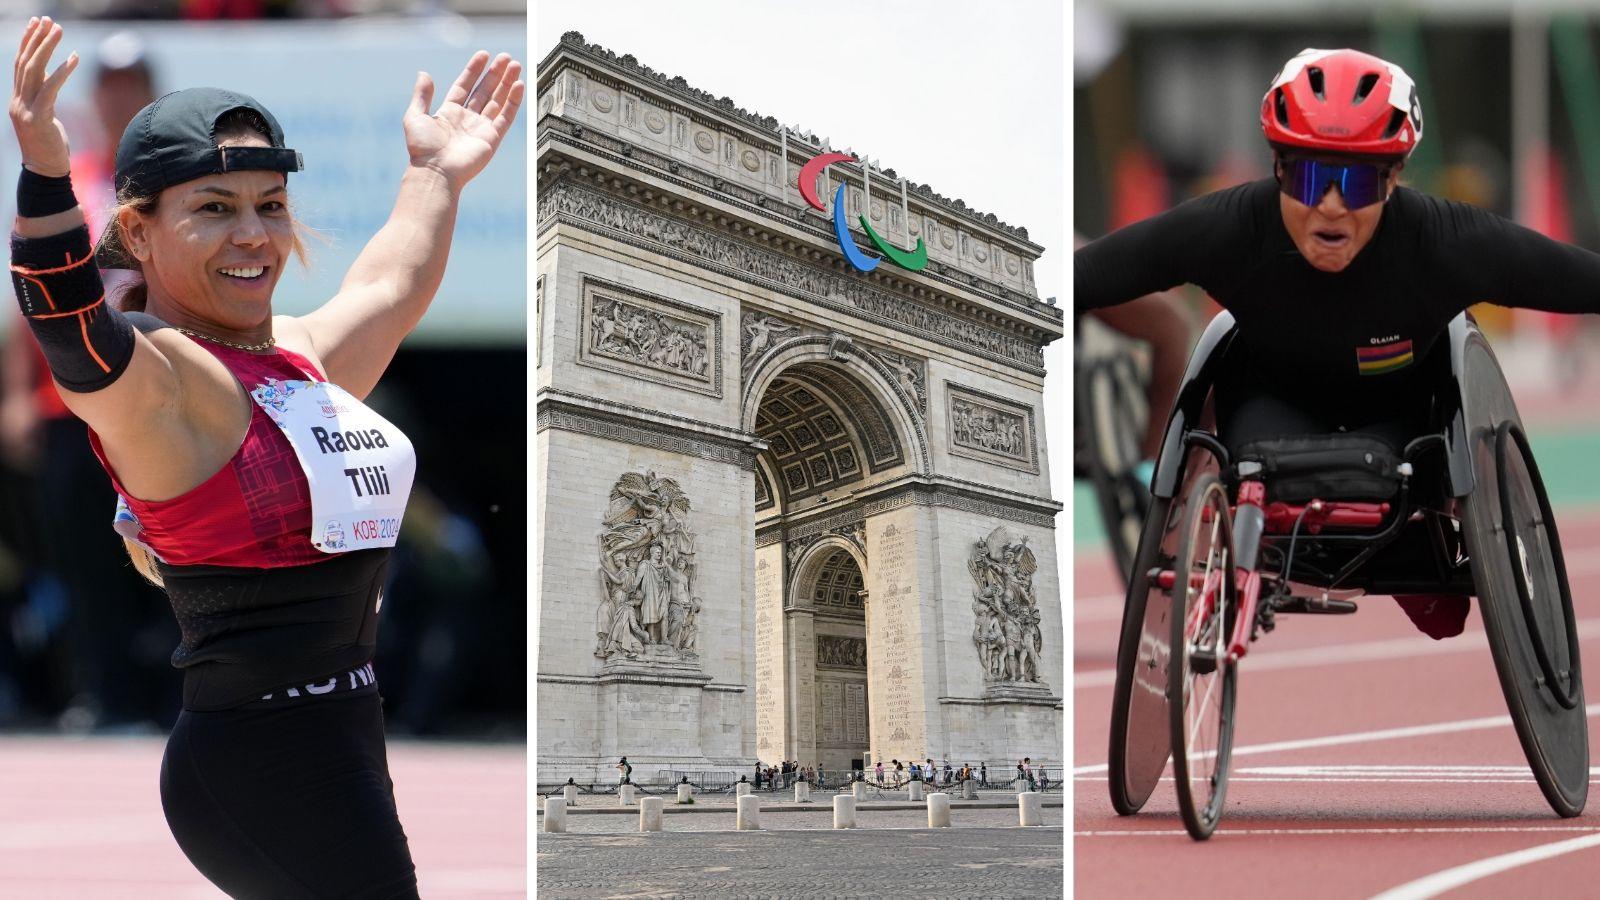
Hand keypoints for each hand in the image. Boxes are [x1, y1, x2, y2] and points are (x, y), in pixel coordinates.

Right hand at [9, 17, 76, 177]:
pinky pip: (50, 89)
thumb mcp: (44, 119)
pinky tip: (73, 58)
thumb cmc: (50, 147)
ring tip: (59, 30)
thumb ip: (43, 100)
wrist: (45, 172)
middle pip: (25, 62)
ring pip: (34, 70)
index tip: (36, 24)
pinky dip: (62, 71)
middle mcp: (17, 101)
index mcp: (17, 100)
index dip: (28, 43)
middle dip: (36, 38)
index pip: (20, 65)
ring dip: (47, 47)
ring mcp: (25, 109)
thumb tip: (49, 86)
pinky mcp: (38, 117)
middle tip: (48, 20)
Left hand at [404, 51, 523, 190]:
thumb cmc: (422, 149)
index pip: (465, 85)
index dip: (474, 70)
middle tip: (506, 57)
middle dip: (496, 74)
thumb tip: (423, 73)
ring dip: (507, 83)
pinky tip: (518, 85)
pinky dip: (513, 101)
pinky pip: (506, 116)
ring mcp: (481, 128)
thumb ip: (421, 95)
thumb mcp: (415, 116)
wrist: (435, 171)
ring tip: (515, 65)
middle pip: (485, 91)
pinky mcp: (492, 138)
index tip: (484, 55)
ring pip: (498, 100)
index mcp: (449, 112)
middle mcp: (467, 119)